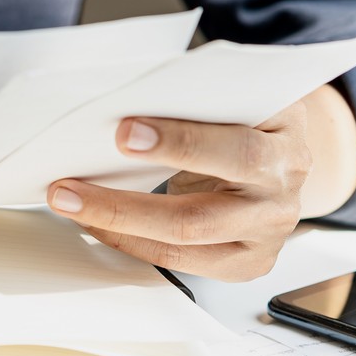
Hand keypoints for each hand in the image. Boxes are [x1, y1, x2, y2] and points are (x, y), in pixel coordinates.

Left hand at [45, 103, 312, 281]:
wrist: (284, 154)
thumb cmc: (249, 116)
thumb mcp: (237, 93)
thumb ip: (196, 99)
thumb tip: (119, 105)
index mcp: (286, 141)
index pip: (235, 148)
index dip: (180, 143)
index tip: (123, 131)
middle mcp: (281, 194)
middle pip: (201, 213)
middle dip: (127, 204)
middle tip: (70, 187)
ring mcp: (266, 234)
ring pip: (183, 241)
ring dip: (117, 225)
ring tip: (69, 203)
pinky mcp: (247, 262)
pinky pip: (181, 261)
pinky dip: (131, 241)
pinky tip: (95, 223)